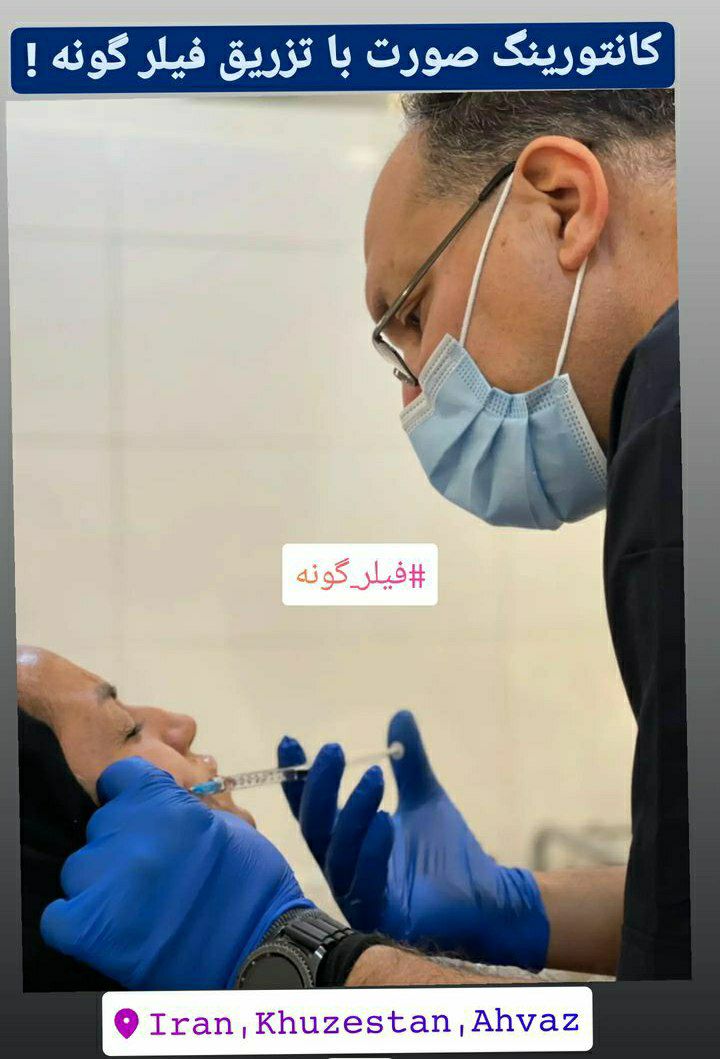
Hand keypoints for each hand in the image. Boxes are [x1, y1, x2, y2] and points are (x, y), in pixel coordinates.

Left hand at [41, 757, 312, 988]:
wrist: (259, 944)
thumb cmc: (252, 883)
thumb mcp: (225, 826)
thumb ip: (183, 810)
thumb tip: (161, 808)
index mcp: (166, 804)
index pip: (119, 778)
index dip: (128, 796)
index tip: (139, 815)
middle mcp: (131, 834)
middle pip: (100, 826)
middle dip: (120, 843)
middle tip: (149, 868)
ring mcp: (108, 880)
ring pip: (79, 869)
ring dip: (100, 881)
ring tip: (132, 902)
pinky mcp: (92, 927)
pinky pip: (59, 916)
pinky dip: (75, 920)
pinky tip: (103, 924)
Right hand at [278, 711, 547, 969]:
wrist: (487, 897)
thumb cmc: (449, 855)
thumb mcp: (425, 797)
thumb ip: (409, 762)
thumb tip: (401, 714)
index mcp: (349, 842)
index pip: (314, 808)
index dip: (299, 777)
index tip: (290, 742)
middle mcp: (345, 868)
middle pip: (317, 828)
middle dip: (320, 787)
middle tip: (333, 750)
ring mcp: (360, 894)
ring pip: (339, 853)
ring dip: (353, 812)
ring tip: (375, 776)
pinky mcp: (382, 916)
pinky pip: (367, 882)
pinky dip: (373, 849)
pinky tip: (385, 821)